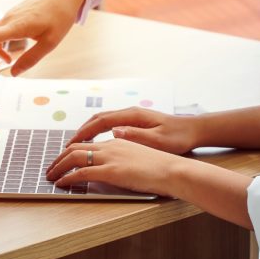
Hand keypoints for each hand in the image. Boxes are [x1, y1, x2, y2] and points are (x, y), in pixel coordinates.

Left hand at [46, 139, 179, 195]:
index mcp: (118, 142)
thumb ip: (125, 157)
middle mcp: (111, 146)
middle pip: (76, 147)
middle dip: (59, 157)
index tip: (64, 158)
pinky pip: (82, 172)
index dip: (72, 150)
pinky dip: (68, 177)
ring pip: (75, 157)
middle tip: (51, 167)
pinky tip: (61, 183)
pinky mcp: (111, 171)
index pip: (88, 143)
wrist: (173, 170)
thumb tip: (115, 164)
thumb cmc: (161, 166)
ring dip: (58, 166)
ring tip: (50, 176)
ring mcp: (110, 157)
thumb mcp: (141, 157)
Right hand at [67, 107, 199, 153]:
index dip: (84, 132)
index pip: (102, 121)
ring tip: (76, 144)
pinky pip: (110, 123)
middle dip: (81, 130)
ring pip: (103, 120)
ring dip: (88, 130)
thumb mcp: (158, 140)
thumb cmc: (177, 137)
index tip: (71, 143)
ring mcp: (132, 116)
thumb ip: (136, 136)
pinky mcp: (136, 121)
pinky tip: (96, 141)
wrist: (193, 130)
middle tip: (67, 146)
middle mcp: (130, 113)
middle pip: (99, 118)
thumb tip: (114, 132)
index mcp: (133, 116)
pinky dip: (98, 131)